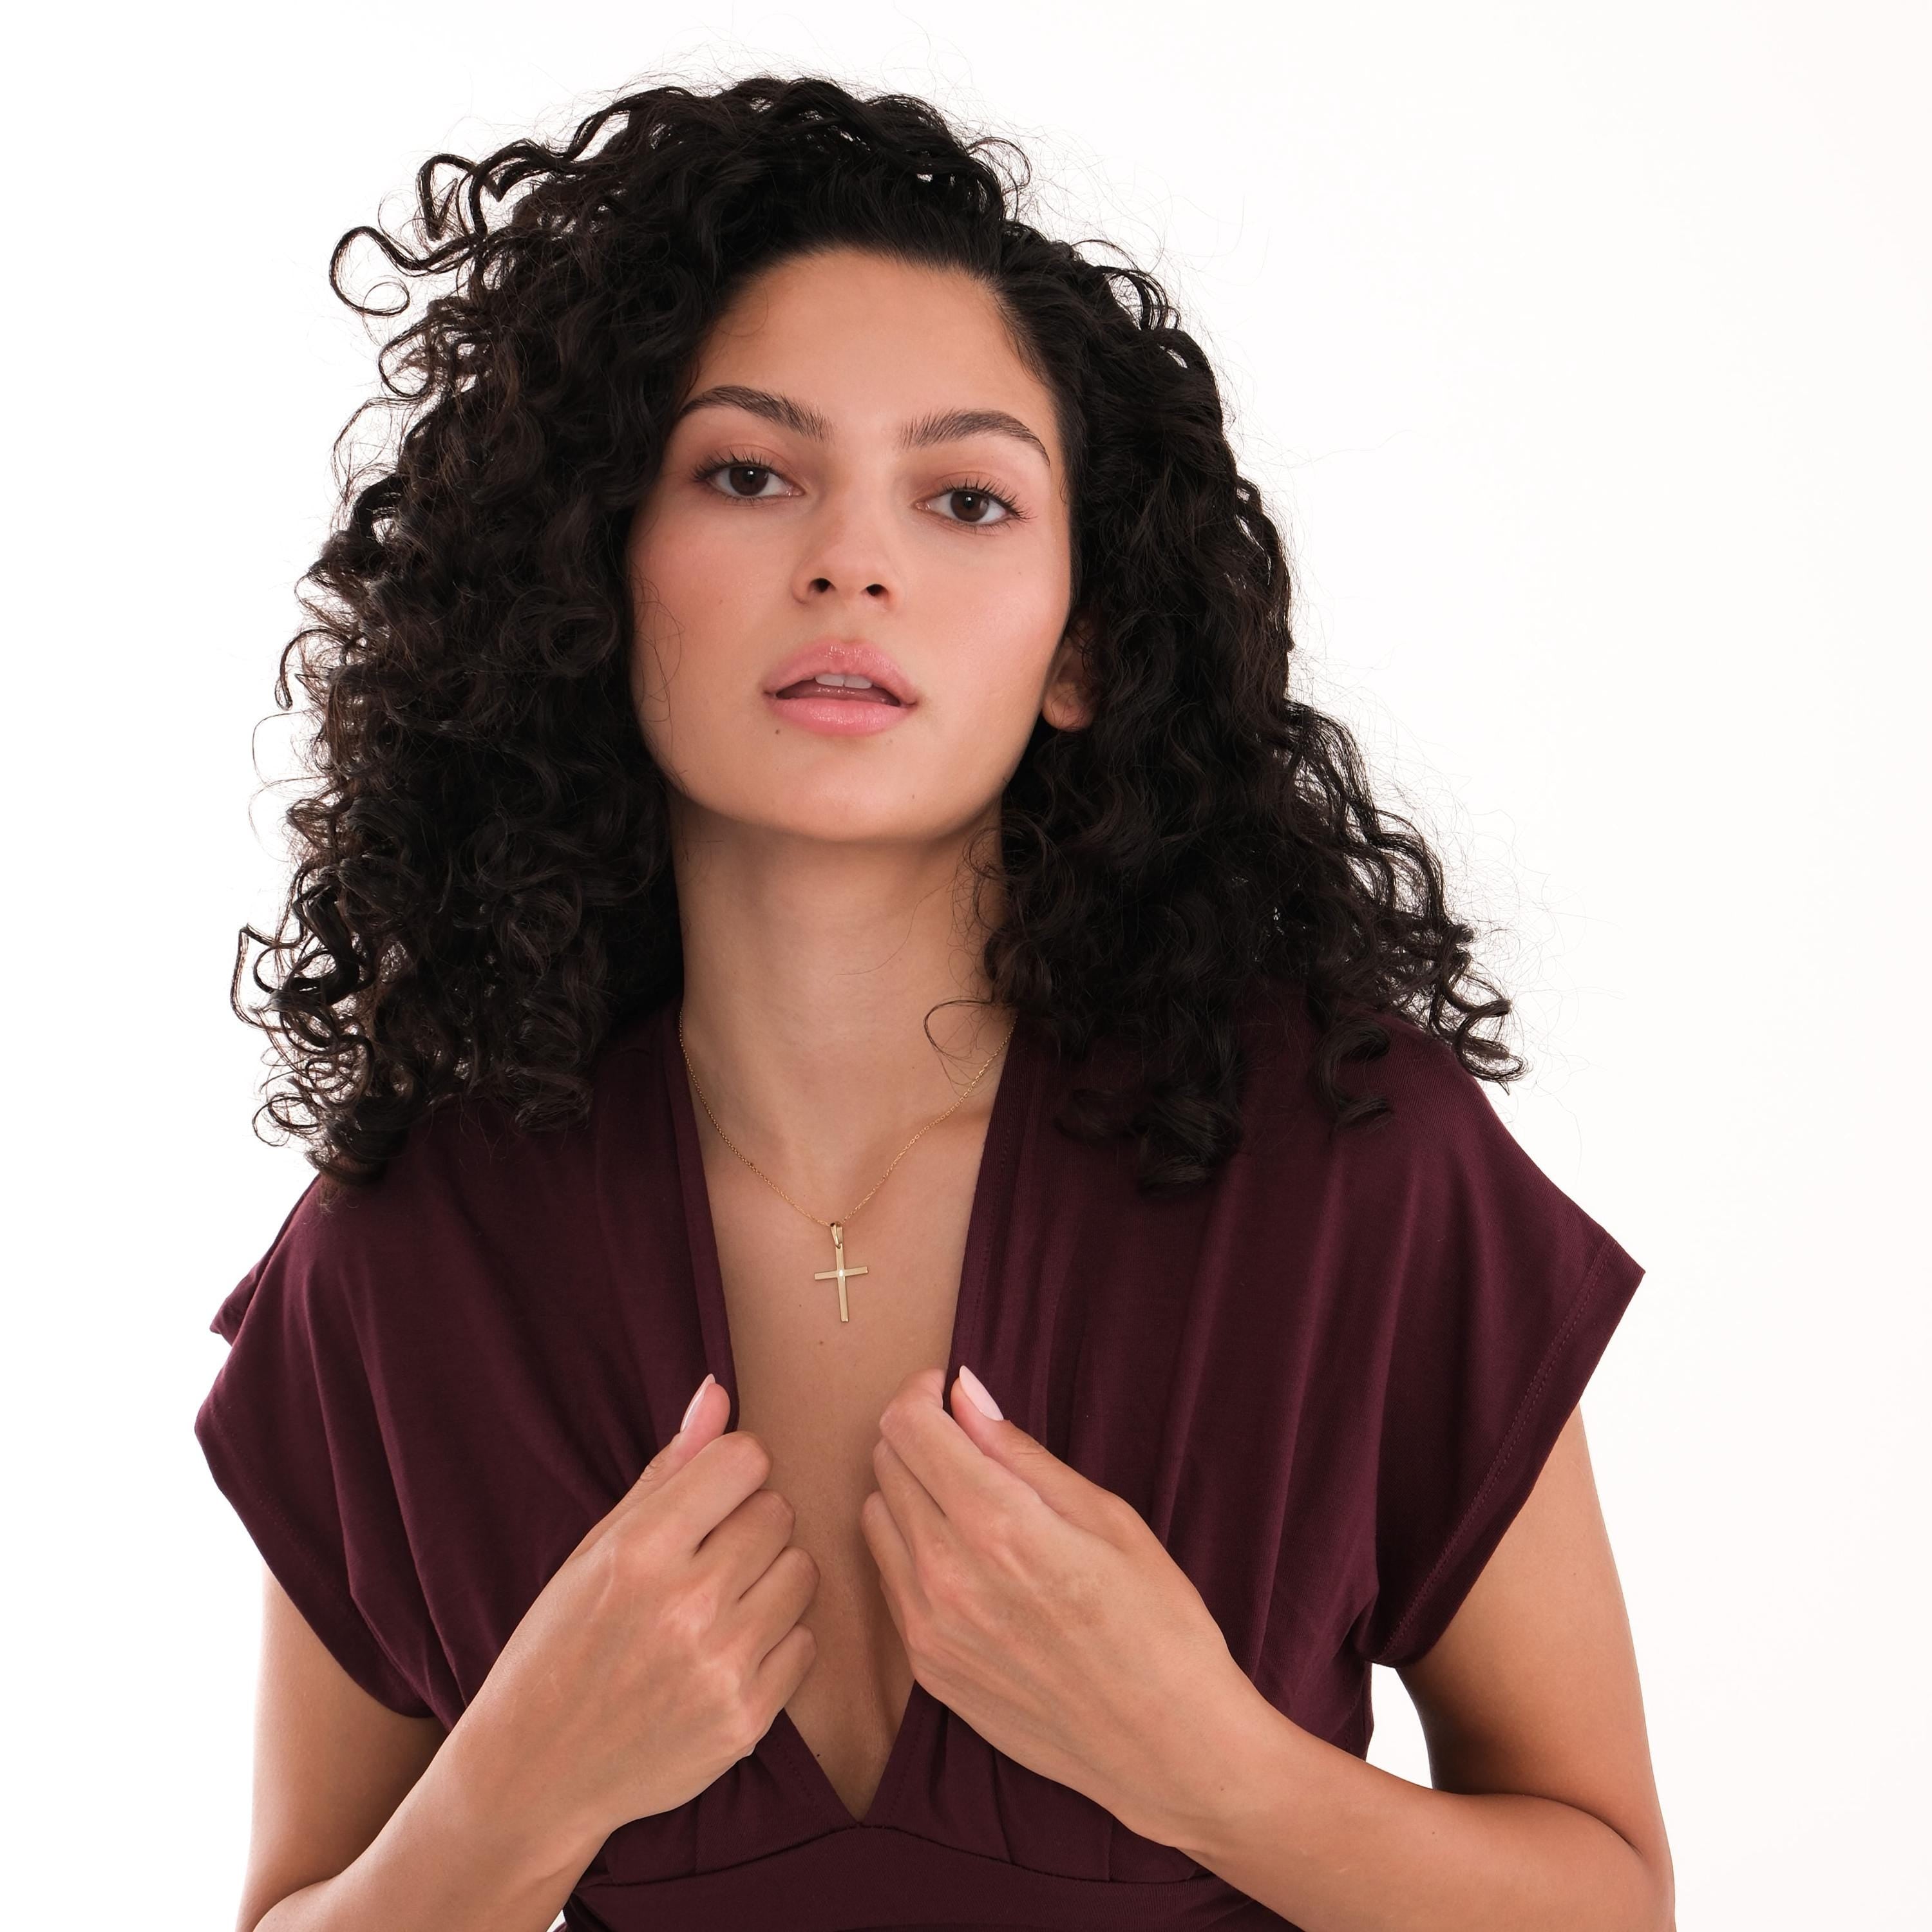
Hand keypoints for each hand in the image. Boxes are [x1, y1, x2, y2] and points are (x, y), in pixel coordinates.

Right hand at [461, 1376, 819, 1857]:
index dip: (730, 1475)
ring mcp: (722, 1665)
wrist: (535, 1773)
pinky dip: (776, 1644)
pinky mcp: (749, 1717)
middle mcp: (688, 1603)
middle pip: (778, 1513)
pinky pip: (806, 1641)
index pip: (745, 1460)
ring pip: (802, 1572)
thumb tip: (718, 1392)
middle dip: (748, 1527)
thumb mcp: (595, 1548)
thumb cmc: (559, 1646)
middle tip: (703, 1563)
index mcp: (641, 1550)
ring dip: (769, 1581)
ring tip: (717, 1607)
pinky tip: (725, 1656)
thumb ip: (667, 1469)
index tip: (706, 1503)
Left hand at [859, 1365, 1260, 1844]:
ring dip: (908, 1492)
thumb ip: (1020, 1453)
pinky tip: (967, 1558)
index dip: (923, 1393)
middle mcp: (946, 1575)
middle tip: (967, 1440)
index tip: (950, 1391)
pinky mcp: (926, 1670)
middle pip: (886, 1464)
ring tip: (968, 1500)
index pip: (907, 1426)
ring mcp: (928, 1630)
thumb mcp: (1107, 1518)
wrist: (1170, 1749)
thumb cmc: (1159, 1624)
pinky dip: (912, 1550)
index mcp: (997, 1525)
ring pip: (875, 1519)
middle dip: (919, 1436)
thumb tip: (964, 1392)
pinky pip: (890, 1579)